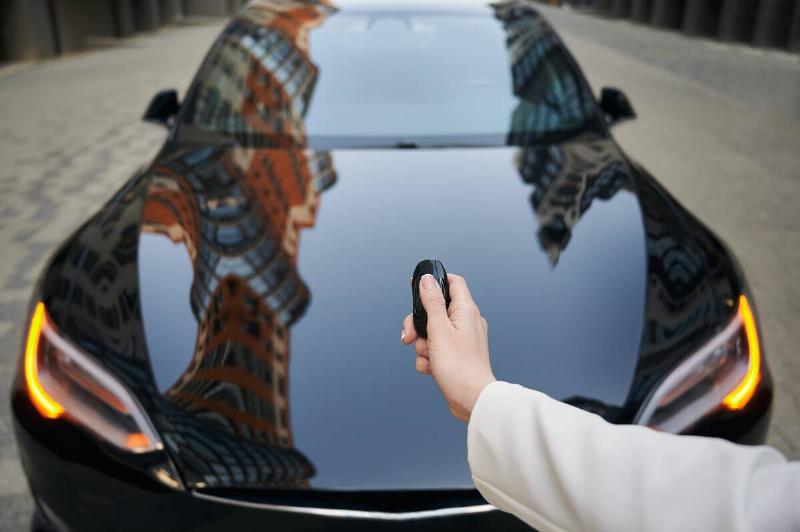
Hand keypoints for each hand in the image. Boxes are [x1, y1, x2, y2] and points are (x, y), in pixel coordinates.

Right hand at [401, 274, 495, 421]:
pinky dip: (430, 358)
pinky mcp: (458, 355)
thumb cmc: (459, 366)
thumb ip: (432, 302)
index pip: (453, 282)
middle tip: (410, 336)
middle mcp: (467, 322)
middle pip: (436, 310)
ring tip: (428, 357)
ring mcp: (463, 339)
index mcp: (466, 310)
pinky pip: (437, 349)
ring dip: (423, 345)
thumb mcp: (438, 329)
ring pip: (433, 332)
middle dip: (419, 324)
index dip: (435, 282)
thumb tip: (427, 279)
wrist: (471, 399)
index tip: (417, 287)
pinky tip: (431, 368)